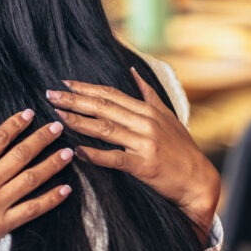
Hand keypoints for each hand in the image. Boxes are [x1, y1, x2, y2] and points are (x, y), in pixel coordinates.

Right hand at [0, 110, 73, 250]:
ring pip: (30, 180)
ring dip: (51, 165)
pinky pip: (31, 210)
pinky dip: (50, 200)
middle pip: (19, 156)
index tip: (29, 114)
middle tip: (58, 128)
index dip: (15, 125)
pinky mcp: (1, 225)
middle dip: (41, 140)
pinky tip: (65, 189)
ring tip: (68, 152)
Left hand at [45, 68, 219, 240]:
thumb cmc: (180, 148)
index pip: (110, 95)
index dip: (86, 88)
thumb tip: (134, 71)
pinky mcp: (144, 165)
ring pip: (106, 128)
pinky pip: (115, 158)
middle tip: (50, 95)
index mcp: (147, 110)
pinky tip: (76, 150)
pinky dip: (94, 154)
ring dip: (79, 121)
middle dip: (74, 100)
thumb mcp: (168, 116)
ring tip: (58, 115)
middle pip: (103, 107)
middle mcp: (145, 123)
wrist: (199, 179)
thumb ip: (149, 94)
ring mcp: (144, 143)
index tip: (64, 84)